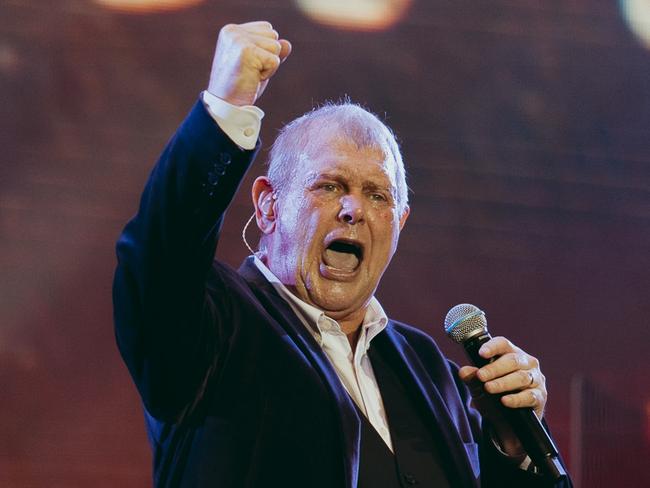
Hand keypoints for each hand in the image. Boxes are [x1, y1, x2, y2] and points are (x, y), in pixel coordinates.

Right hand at [207, 21, 291, 105]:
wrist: (227, 105)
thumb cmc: (241, 86)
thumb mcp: (258, 64)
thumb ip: (271, 51)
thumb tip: (287, 44)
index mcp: (232, 30)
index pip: (267, 29)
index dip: (265, 50)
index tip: (248, 64)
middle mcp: (233, 31)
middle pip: (273, 36)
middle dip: (268, 57)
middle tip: (250, 71)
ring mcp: (239, 40)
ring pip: (276, 47)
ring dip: (268, 66)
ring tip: (251, 74)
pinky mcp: (247, 51)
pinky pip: (275, 60)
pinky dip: (268, 74)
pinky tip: (252, 78)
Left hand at [458, 336, 546, 456]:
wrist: (506, 424)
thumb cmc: (493, 397)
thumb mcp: (479, 387)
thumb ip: (472, 378)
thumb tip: (463, 371)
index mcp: (511, 353)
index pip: (503, 344)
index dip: (493, 347)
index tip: (481, 353)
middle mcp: (527, 363)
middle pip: (512, 360)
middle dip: (494, 368)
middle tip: (480, 376)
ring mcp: (536, 379)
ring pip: (521, 377)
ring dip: (503, 383)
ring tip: (488, 388)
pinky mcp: (540, 397)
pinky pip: (529, 396)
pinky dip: (515, 398)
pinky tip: (504, 401)